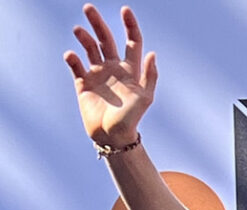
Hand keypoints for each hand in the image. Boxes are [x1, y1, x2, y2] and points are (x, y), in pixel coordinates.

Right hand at [64, 4, 156, 147]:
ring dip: (84, 37)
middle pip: (106, 39)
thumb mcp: (145, 98)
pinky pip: (76, 65)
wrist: (113, 137)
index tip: (125, 10)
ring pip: (89, 48)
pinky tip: (71, 56)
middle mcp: (114, 68)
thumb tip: (151, 53)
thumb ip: (149, 76)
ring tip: (79, 30)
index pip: (132, 41)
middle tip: (89, 8)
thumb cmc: (132, 119)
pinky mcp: (83, 83)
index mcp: (131, 69)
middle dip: (98, 23)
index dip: (130, 25)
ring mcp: (98, 74)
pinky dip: (72, 58)